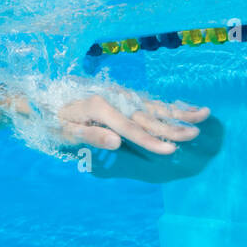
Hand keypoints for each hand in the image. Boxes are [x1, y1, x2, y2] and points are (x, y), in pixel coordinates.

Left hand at [55, 89, 210, 155]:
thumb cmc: (53, 119)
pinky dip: (169, 106)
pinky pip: (150, 102)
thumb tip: (117, 142)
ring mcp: (121, 96)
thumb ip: (91, 135)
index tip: (171, 151)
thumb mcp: (64, 131)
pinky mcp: (123, 96)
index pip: (130, 129)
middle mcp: (114, 98)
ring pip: (154, 106)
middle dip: (173, 126)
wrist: (43, 98)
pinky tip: (185, 109)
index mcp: (100, 107)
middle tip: (196, 134)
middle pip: (148, 116)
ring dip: (179, 112)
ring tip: (204, 114)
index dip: (151, 141)